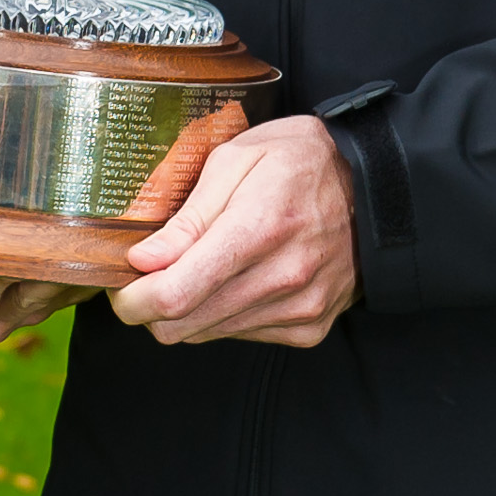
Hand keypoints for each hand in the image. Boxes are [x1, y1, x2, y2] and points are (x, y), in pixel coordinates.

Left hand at [109, 115, 358, 346]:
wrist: (375, 185)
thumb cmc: (298, 160)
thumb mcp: (235, 159)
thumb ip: (187, 218)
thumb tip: (142, 261)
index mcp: (259, 228)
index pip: (176, 294)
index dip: (132, 301)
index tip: (120, 288)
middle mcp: (283, 278)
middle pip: (184, 325)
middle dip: (151, 307)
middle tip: (149, 275)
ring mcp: (301, 308)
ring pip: (208, 334)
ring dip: (189, 309)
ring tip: (199, 267)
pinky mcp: (310, 327)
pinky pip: (242, 335)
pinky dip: (224, 314)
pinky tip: (236, 278)